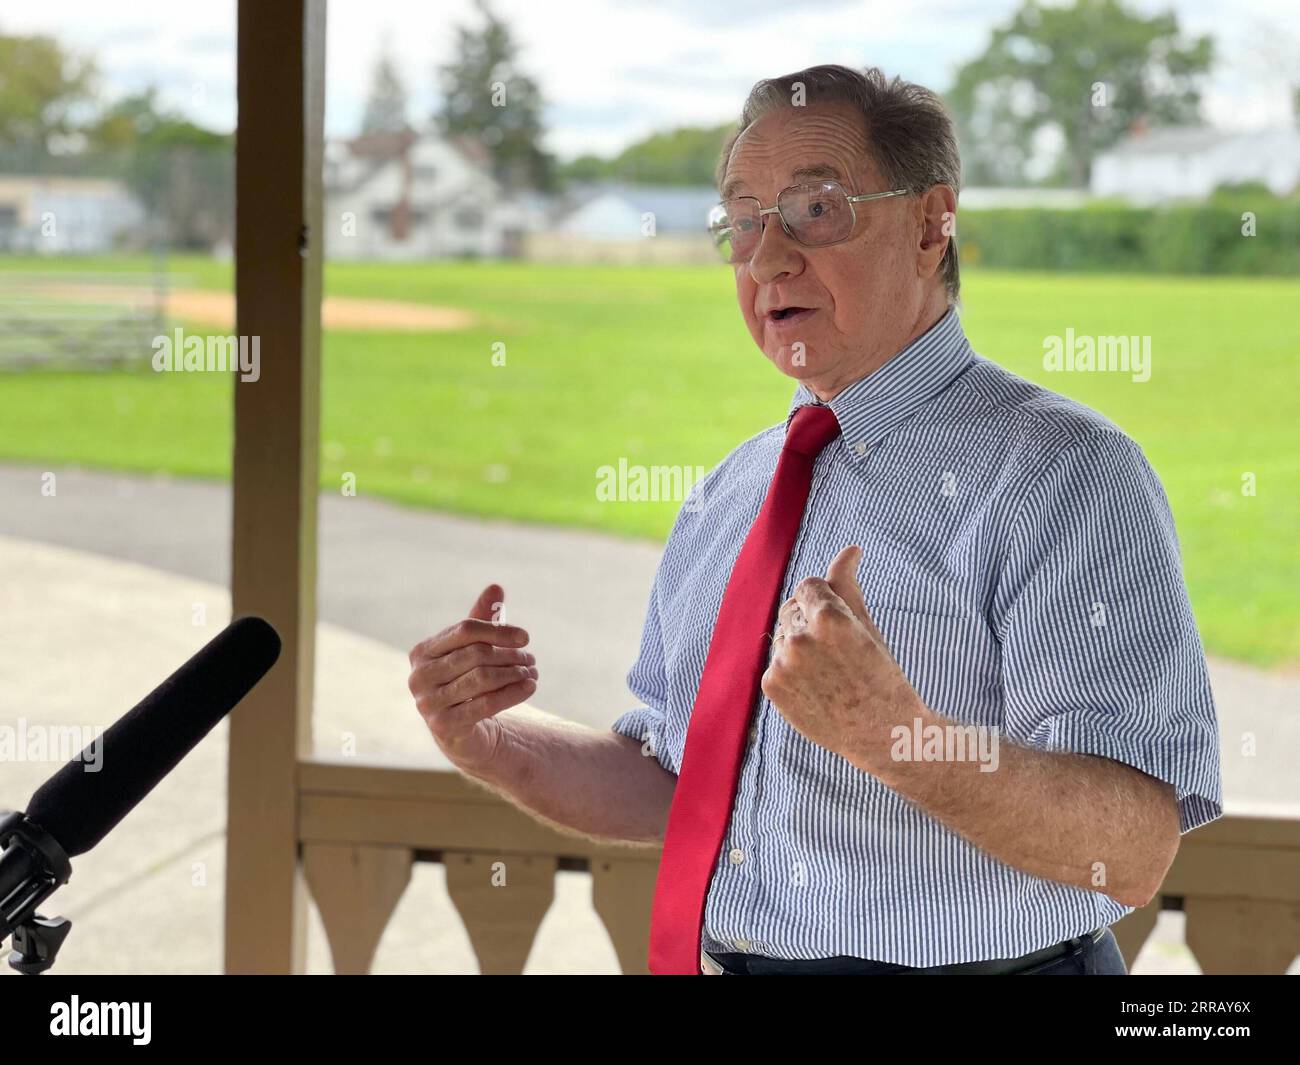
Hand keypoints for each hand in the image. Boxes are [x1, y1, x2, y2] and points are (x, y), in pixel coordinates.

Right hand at [407, 584, 537, 770]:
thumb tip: (496, 587)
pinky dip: (512, 693)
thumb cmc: (465, 680)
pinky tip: (530, 687)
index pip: (465, 629)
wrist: (460, 730)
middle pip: (476, 654)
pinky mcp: (443, 726)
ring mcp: (428, 703)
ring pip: (482, 678)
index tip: (526, 637)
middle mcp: (419, 676)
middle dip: (509, 655)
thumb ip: (482, 619)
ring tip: (532, 672)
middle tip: (531, 659)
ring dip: (514, 673)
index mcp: (423, 651)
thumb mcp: (473, 649)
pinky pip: (485, 704)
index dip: (498, 630)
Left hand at [760, 545, 921, 775]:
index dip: (824, 602)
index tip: (839, 624)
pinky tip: (815, 688)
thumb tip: (850, 549)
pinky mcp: (771, 685)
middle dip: (809, 621)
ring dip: (799, 645)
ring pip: (783, 635)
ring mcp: (783, 663)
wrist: (880, 733)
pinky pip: (775, 662)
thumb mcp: (867, 626)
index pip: (808, 586)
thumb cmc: (880, 675)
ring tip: (828, 672)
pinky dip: (790, 670)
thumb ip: (848, 584)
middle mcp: (801, 638)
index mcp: (829, 618)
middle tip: (837, 652)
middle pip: (791, 608)